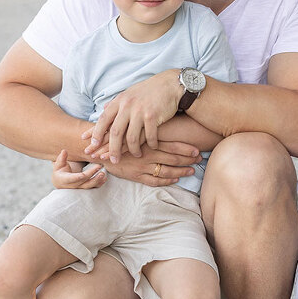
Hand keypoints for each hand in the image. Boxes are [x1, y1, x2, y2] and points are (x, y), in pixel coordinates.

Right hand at [51, 149, 106, 189]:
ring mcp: (79, 188)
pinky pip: (93, 187)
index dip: (78, 177)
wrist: (60, 181)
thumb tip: (64, 151)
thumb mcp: (58, 164)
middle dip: (91, 174)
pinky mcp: (85, 188)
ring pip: (89, 186)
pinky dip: (99, 183)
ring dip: (97, 180)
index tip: (84, 174)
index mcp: (65, 179)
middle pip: (83, 181)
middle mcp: (73, 185)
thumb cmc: (59, 170)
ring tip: (103, 174)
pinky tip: (105, 178)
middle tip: (99, 166)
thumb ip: (61, 158)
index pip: (72, 179)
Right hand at [85, 135, 199, 187]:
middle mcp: (147, 154)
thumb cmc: (116, 135)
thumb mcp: (130, 126)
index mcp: (147, 141)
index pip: (171, 145)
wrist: (98, 148)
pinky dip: (166, 181)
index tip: (197, 150)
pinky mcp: (136, 175)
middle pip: (172, 158)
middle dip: (187, 160)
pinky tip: (175, 180)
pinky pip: (154, 181)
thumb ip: (145, 124)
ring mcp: (142, 166)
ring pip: (166, 171)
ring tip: (192, 171)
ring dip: (180, 171)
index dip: (185, 148)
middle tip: (200, 160)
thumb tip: (161, 117)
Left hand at [87, 69, 180, 161]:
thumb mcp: (129, 93)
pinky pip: (149, 136)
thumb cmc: (149, 90)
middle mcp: (128, 106)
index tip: (92, 145)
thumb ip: (116, 103)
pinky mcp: (153, 116)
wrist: (170, 84)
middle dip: (113, 149)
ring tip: (136, 155)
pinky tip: (153, 147)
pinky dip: (150, 144)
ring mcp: (140, 111)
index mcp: (120, 101)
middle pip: (115, 132)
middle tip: (114, 160)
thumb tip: (103, 109)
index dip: (96, 133)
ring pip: (132, 137)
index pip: (103, 119)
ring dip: (133, 150)